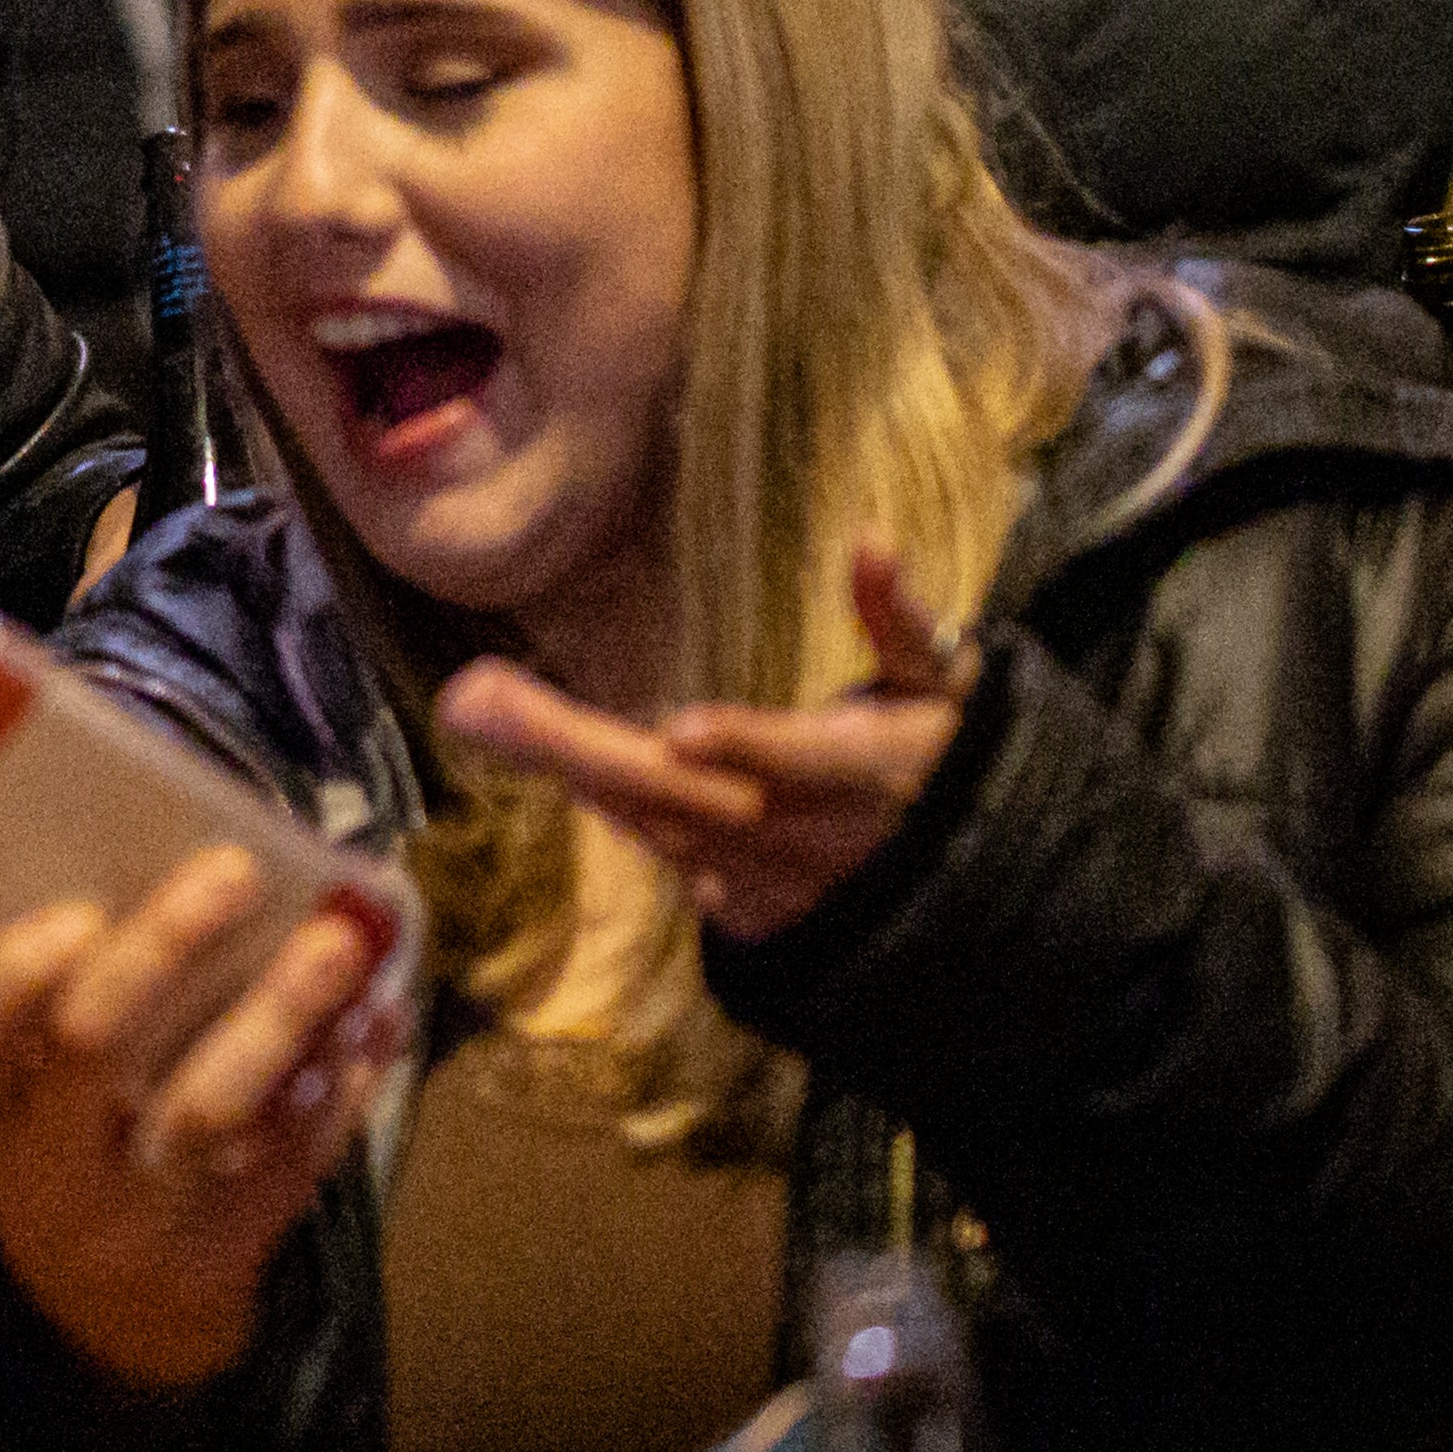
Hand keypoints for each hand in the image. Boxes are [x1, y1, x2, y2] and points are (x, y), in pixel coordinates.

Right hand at [0, 851, 406, 1396]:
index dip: (11, 974)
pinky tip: (374, 1024)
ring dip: (279, 1013)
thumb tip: (187, 866)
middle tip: (235, 871)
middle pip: (90, 1047)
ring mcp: (131, 1222)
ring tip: (339, 943)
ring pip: (203, 1108)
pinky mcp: (217, 1258)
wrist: (117, 1323)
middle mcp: (45, 1168)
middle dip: (165, 947)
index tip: (81, 908)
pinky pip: (284, 1164)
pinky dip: (335, 1088)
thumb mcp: (37, 1101)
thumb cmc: (82, 1154)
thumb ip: (73, 1005)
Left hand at [439, 544, 977, 947]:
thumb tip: (871, 539)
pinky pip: (665, 856)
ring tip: (485, 706)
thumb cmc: (953, 761)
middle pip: (683, 796)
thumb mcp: (947, 686)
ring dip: (569, 771)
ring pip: (656, 827)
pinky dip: (618, 808)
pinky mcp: (744, 912)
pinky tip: (559, 760)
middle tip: (476, 699)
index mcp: (870, 774)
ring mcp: (772, 885)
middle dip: (574, 749)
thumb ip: (900, 620)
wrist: (976, 900)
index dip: (747, 746)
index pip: (802, 761)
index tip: (680, 729)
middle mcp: (811, 838)